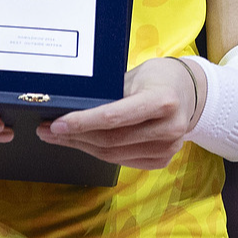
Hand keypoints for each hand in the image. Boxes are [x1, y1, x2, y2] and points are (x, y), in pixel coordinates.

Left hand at [36, 57, 199, 168]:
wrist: (190, 93)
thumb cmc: (158, 78)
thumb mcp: (136, 76)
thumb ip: (110, 94)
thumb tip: (71, 108)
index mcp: (163, 100)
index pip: (114, 117)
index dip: (82, 122)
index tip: (57, 123)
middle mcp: (169, 127)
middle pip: (111, 140)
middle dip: (74, 136)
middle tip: (48, 130)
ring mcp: (168, 148)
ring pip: (113, 155)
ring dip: (82, 146)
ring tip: (60, 137)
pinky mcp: (163, 160)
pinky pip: (123, 161)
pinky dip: (100, 153)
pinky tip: (84, 144)